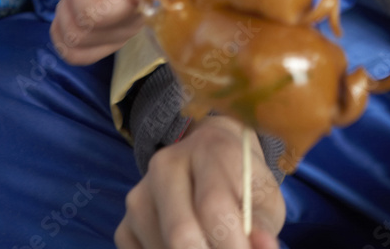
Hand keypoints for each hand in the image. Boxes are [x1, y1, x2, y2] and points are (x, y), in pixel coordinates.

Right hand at [115, 115, 284, 248]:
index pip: (213, 205)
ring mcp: (140, 194)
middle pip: (181, 234)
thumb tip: (264, 248)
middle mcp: (166, 165)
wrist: (208, 154)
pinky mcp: (124, 222)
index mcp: (208, 150)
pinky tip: (188, 247)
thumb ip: (264, 224)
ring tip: (211, 245)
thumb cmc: (242, 180)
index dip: (232, 244)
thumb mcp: (264, 194)